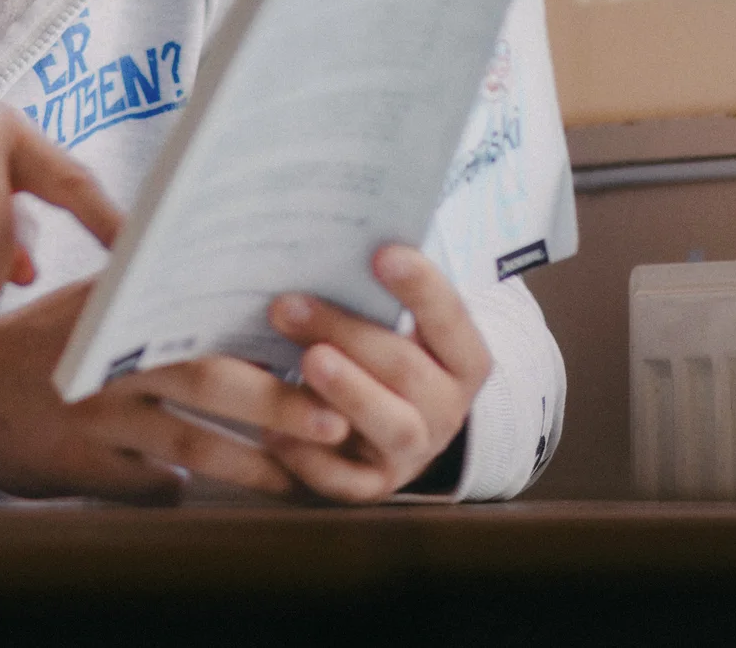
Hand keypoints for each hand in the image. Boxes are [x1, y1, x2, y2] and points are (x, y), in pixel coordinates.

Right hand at [0, 279, 358, 499]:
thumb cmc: (35, 344)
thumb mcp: (87, 302)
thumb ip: (149, 293)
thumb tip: (244, 286)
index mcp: (112, 299)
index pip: (199, 303)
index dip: (262, 324)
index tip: (318, 338)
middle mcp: (103, 353)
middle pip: (204, 376)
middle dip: (274, 401)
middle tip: (331, 418)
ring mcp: (90, 414)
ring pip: (191, 442)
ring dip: (254, 463)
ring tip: (302, 476)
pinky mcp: (80, 467)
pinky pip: (152, 486)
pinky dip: (188, 490)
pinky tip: (221, 495)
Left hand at [256, 244, 492, 500]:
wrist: (391, 428)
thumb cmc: (378, 352)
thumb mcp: (389, 323)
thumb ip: (366, 294)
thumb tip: (315, 248)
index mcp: (461, 359)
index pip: (451, 320)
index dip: (422, 288)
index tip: (381, 254)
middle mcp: (446, 408)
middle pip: (406, 370)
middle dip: (348, 334)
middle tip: (289, 305)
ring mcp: (412, 452)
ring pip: (392, 427)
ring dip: (348, 393)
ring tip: (308, 361)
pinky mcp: (373, 486)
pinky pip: (347, 482)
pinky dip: (312, 459)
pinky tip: (274, 432)